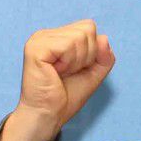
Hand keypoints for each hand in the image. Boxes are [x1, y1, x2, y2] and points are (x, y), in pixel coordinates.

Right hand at [14, 18, 115, 140]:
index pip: (89, 26)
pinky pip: (68, 45)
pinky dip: (69, 62)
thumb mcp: (94, 72)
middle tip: (68, 71)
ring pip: (80, 36)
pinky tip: (55, 72)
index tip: (76, 68)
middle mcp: (47, 34)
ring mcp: (39, 39)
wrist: (50, 114)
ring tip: (61, 72)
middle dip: (87, 55)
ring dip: (77, 60)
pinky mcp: (35, 48)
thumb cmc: (67, 95)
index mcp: (57, 36)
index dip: (92, 50)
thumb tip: (104, 38)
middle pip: (87, 28)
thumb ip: (104, 55)